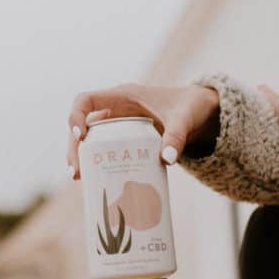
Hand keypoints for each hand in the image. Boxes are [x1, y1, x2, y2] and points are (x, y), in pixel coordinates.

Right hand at [66, 83, 219, 179]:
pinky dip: (97, 164)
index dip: (76, 116)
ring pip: (90, 141)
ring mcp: (119, 126)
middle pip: (82, 126)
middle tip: (76, 172)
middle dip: (75, 148)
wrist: (202, 113)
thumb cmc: (191, 107)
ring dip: (81, 158)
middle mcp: (115, 110)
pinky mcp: (126, 141)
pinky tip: (96, 182)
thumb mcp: (184, 119)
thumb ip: (177, 135)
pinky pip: (104, 151)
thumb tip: (168, 159)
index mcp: (122, 96)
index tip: (80, 136)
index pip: (86, 100)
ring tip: (79, 179)